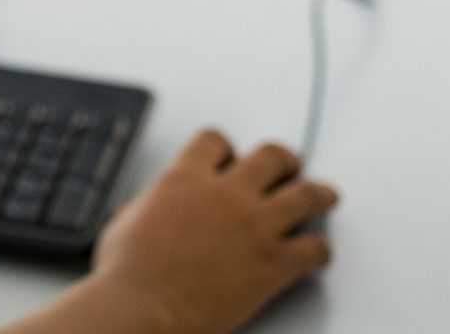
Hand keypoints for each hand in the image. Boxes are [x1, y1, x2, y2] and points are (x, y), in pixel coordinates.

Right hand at [87, 129, 338, 333]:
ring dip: (319, 193)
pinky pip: (315, 248)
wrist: (144, 307)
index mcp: (185, 178)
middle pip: (271, 156)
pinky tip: (316, 254)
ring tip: (325, 195)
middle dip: (283, 160)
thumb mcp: (124, 223)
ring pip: (305, 194)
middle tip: (289, 166)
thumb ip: (145, 209)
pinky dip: (319, 251)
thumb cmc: (127, 272)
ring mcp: (256, 226)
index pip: (216, 142)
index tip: (231, 158)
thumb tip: (141, 211)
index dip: (226, 149)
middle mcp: (226, 193)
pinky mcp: (275, 262)